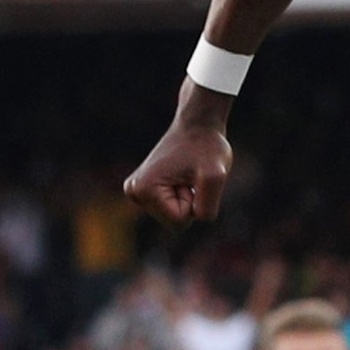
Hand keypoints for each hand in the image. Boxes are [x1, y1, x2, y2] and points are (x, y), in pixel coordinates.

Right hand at [125, 101, 232, 224]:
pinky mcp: (144, 192)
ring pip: (175, 218)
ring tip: (186, 175)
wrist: (197, 126)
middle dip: (190, 203)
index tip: (192, 178)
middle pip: (175, 223)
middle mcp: (134, 193)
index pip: (180, 222)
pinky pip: (173, 211)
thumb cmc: (207, 147)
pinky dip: (183, 197)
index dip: (195, 203)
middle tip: (190, 176)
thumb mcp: (215, 175)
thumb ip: (208, 204)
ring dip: (187, 200)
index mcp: (143, 190)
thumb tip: (198, 218)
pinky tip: (181, 176)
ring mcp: (137, 193)